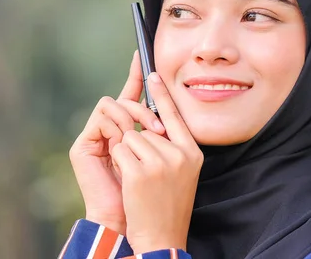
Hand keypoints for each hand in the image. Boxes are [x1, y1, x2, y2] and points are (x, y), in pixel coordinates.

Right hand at [69, 52, 165, 233]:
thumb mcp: (161, 153)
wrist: (133, 220)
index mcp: (127, 131)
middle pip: (123, 99)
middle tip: (159, 128)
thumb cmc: (151, 192)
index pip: (130, 97)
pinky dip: (116, 126)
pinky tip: (122, 144)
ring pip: (111, 103)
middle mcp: (108, 131)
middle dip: (143, 108)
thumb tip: (164, 101)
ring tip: (142, 139)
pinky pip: (101, 116)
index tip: (141, 54)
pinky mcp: (82, 145)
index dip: (135, 75)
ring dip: (130, 117)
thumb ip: (158, 128)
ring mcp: (94, 137)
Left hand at [111, 71, 202, 252]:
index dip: (162, 94)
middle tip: (146, 172)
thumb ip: (171, 146)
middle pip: (146, 128)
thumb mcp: (181, 172)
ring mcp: (160, 163)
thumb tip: (154, 123)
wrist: (161, 237)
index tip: (152, 72)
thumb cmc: (168, 205)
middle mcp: (179, 155)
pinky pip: (120, 150)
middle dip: (138, 144)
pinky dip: (119, 162)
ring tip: (139, 180)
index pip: (175, 115)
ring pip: (129, 138)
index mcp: (192, 153)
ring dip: (127, 155)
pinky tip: (129, 182)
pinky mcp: (140, 172)